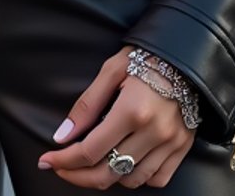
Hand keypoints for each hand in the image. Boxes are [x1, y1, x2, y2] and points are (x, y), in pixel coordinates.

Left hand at [39, 46, 194, 187]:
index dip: (64, 160)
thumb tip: (62, 137)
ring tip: (95, 163)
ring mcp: (170, 143)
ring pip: (131, 180)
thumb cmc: (145, 57)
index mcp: (132, 110)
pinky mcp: (182, 147)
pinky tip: (126, 163)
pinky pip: (157, 179)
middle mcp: (153, 132)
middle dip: (78, 176)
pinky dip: (138, 177)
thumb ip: (86, 106)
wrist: (186, 54)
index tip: (47, 160)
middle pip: (107, 173)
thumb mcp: (111, 70)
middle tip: (63, 169)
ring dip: (107, 177)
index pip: (90, 151)